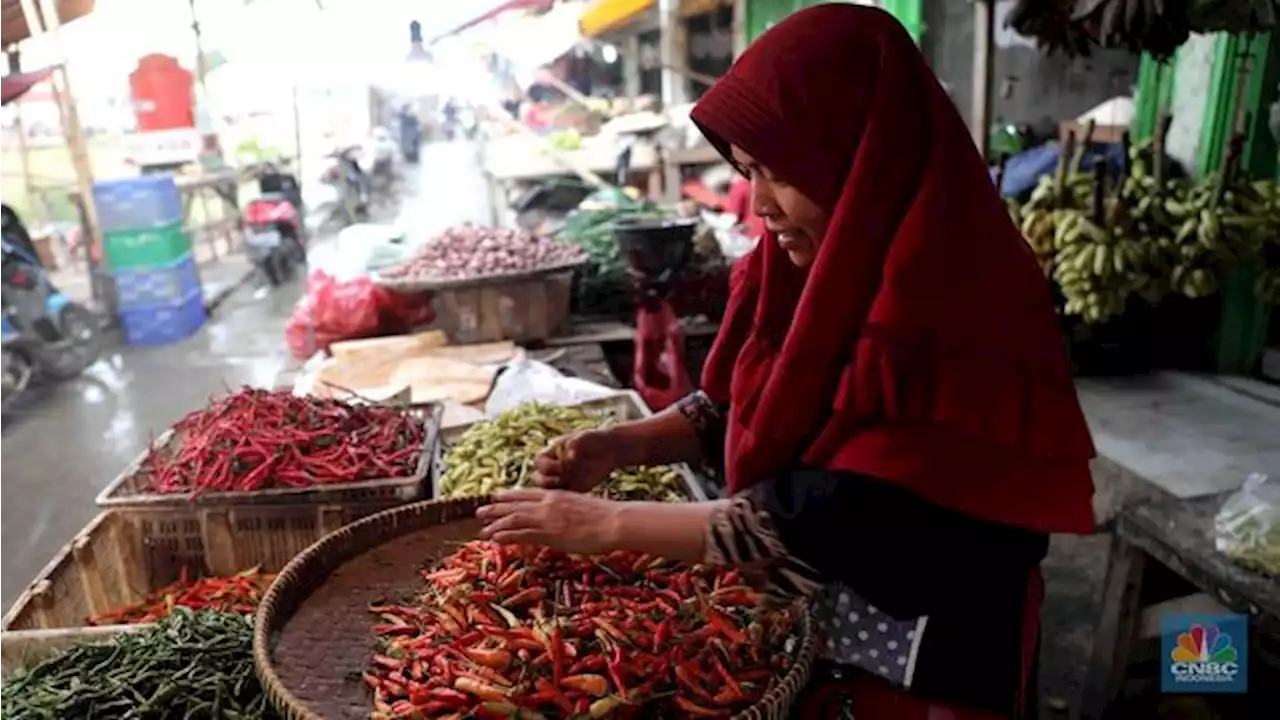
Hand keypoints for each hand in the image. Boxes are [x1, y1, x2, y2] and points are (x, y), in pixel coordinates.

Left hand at [476, 489, 619, 554]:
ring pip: (514, 519)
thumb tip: (562, 517)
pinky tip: (496, 539)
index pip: (526, 494)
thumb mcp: (581, 506)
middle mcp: (548, 503)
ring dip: (496, 524)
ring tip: (482, 530)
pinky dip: (507, 536)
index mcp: (556, 495)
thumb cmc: (605, 516)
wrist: (614, 521)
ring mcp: (547, 518)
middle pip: (515, 505)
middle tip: (479, 512)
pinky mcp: (549, 533)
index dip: (509, 496)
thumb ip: (567, 510)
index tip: (496, 497)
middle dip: (495, 509)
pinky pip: (522, 534)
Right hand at [532, 430, 618, 492]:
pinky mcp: (571, 489)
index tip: (566, 463)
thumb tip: (570, 456)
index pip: (539, 463)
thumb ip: (575, 444)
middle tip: (567, 476)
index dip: (550, 465)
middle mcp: (552, 467)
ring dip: (557, 489)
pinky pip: (563, 497)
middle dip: (549, 480)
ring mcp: (560, 479)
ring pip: (548, 491)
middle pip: (538, 479)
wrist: (607, 450)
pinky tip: (578, 491)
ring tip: (573, 483)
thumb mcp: (584, 437)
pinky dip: (567, 497)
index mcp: (549, 453)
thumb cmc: (592, 440)